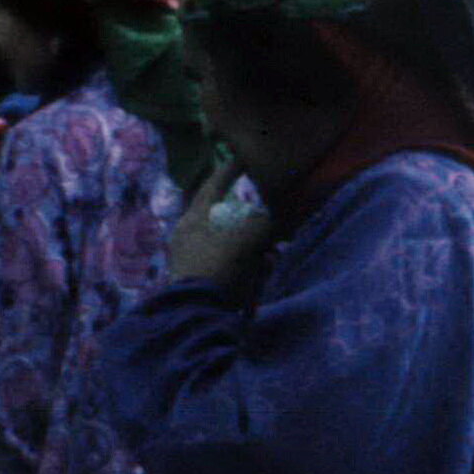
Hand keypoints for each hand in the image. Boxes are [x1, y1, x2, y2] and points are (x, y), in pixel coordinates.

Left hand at [167, 163, 273, 286]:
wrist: (197, 316)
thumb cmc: (216, 270)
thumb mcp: (244, 241)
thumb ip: (265, 222)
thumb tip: (282, 211)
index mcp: (191, 221)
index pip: (212, 187)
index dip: (229, 171)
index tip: (243, 157)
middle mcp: (191, 237)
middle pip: (227, 217)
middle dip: (254, 220)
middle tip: (275, 220)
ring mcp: (197, 259)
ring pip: (234, 242)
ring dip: (257, 246)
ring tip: (273, 252)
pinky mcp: (206, 279)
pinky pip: (234, 264)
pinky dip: (251, 264)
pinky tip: (264, 270)